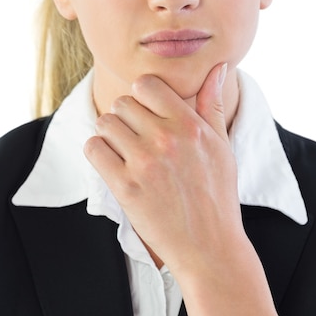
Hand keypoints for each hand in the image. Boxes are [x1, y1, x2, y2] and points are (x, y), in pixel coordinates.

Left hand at [84, 64, 287, 315]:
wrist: (209, 247)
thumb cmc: (217, 194)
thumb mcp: (221, 145)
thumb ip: (212, 103)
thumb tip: (218, 67)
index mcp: (190, 124)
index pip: (146, 84)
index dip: (143, 95)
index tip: (148, 110)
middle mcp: (165, 139)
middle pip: (122, 102)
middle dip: (126, 115)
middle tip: (137, 134)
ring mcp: (144, 163)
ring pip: (105, 123)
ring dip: (111, 133)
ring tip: (125, 149)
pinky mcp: (125, 187)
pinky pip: (94, 149)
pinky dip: (98, 152)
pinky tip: (113, 163)